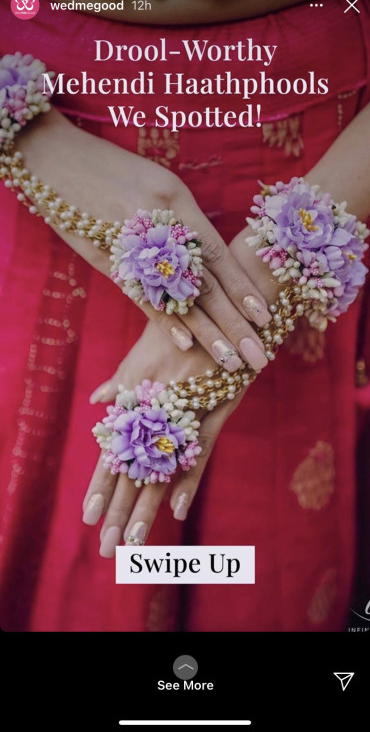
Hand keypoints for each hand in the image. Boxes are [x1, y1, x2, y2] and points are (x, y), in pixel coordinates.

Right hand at [16, 109, 271, 370]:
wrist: (52, 155)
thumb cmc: (106, 167)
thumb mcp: (153, 184)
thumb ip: (177, 219)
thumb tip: (201, 256)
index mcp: (177, 199)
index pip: (218, 254)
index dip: (244, 288)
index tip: (267, 318)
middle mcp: (161, 220)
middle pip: (206, 281)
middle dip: (236, 322)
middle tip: (260, 356)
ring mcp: (132, 238)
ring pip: (178, 293)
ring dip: (207, 331)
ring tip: (230, 361)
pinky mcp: (105, 253)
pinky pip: (139, 292)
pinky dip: (163, 318)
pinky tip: (185, 342)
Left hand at [83, 321, 244, 555]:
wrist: (223, 307)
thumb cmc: (183, 327)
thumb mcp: (146, 350)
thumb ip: (123, 380)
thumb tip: (98, 400)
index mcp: (137, 399)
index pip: (114, 452)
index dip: (100, 485)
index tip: (87, 517)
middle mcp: (155, 410)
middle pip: (132, 469)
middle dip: (118, 509)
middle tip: (105, 546)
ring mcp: (184, 412)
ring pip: (160, 469)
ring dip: (145, 507)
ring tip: (132, 541)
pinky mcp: (213, 411)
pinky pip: (198, 452)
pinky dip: (187, 480)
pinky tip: (176, 510)